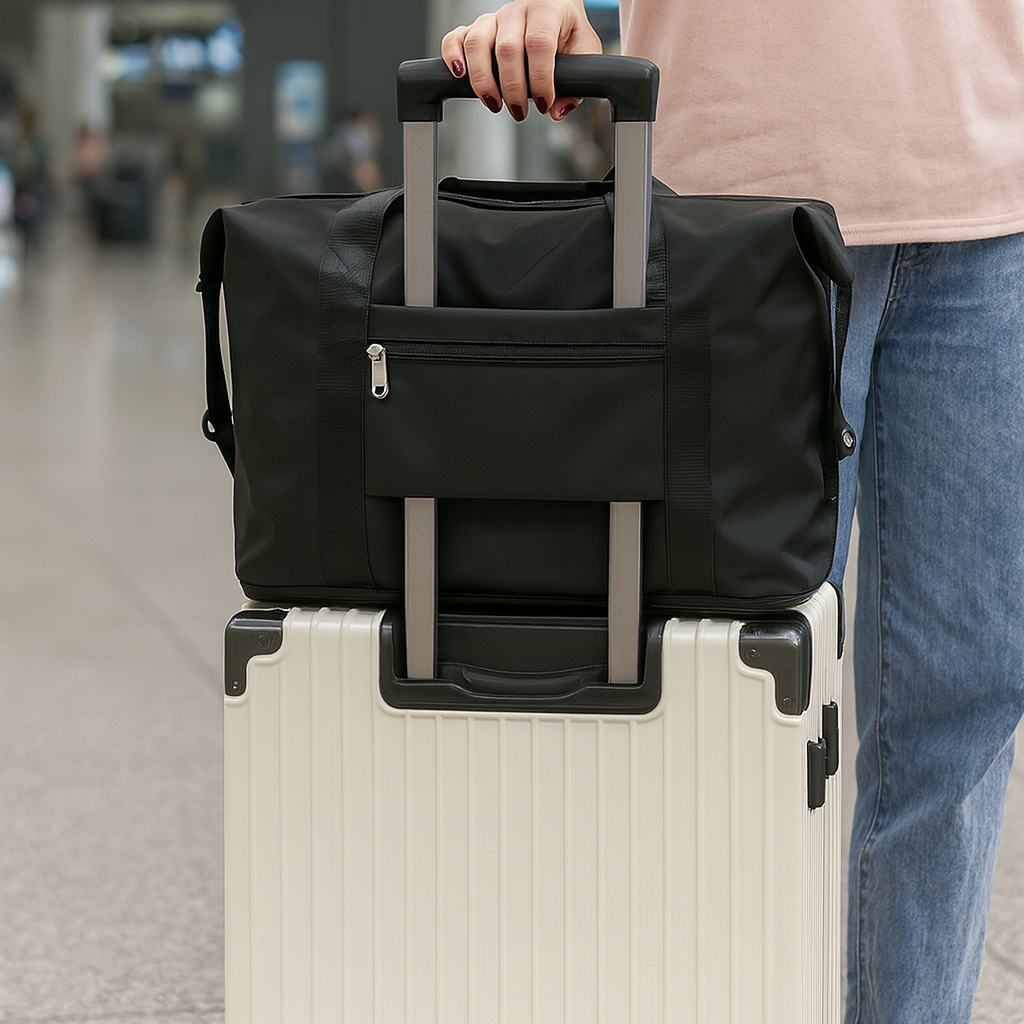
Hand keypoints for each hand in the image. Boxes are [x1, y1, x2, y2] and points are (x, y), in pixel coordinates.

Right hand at [441, 0, 601, 121]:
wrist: (554, 5)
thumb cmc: (567, 30)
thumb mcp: (584, 52)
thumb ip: (578, 82)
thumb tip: (558, 111)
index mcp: (546, 11)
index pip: (538, 44)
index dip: (540, 79)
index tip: (544, 104)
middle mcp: (517, 12)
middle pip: (507, 49)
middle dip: (512, 88)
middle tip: (519, 112)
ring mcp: (493, 19)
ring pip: (477, 43)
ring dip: (483, 80)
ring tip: (493, 103)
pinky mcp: (477, 29)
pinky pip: (456, 37)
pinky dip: (452, 55)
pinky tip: (459, 76)